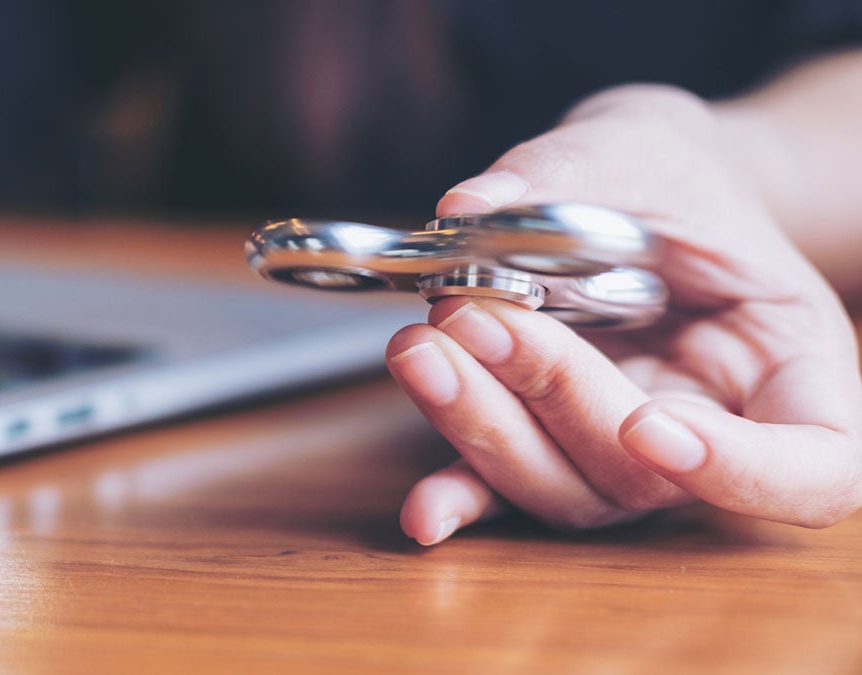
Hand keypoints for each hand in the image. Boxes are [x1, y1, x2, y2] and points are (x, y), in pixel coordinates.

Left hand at [387, 84, 861, 544]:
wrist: (635, 191)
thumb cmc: (669, 174)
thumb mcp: (642, 147)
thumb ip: (571, 172)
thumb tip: (469, 206)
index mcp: (790, 367)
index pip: (815, 468)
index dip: (743, 473)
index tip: (649, 422)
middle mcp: (709, 428)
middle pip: (645, 476)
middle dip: (552, 396)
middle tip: (475, 314)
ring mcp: (622, 453)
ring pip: (567, 490)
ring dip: (484, 430)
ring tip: (423, 348)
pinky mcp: (548, 446)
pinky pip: (510, 492)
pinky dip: (463, 495)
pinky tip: (421, 508)